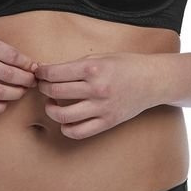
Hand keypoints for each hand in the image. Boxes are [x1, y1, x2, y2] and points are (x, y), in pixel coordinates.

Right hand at [0, 32, 37, 113]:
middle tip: (32, 83)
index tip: (35, 69)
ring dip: (15, 94)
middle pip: (7, 74)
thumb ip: (1, 50)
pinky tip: (4, 103)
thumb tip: (30, 64)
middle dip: (25, 80)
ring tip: (21, 92)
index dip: (27, 64)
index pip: (11, 55)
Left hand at [33, 52, 153, 139]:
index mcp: (93, 69)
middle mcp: (97, 89)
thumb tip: (48, 71)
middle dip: (43, 88)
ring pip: (63, 115)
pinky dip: (66, 128)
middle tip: (43, 85)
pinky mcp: (107, 122)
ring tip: (51, 103)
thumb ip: (76, 65)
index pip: (55, 73)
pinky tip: (64, 120)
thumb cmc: (125, 65)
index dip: (41, 73)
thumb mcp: (100, 57)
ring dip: (50, 109)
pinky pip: (79, 132)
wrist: (152, 80)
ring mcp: (102, 108)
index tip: (38, 73)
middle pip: (56, 92)